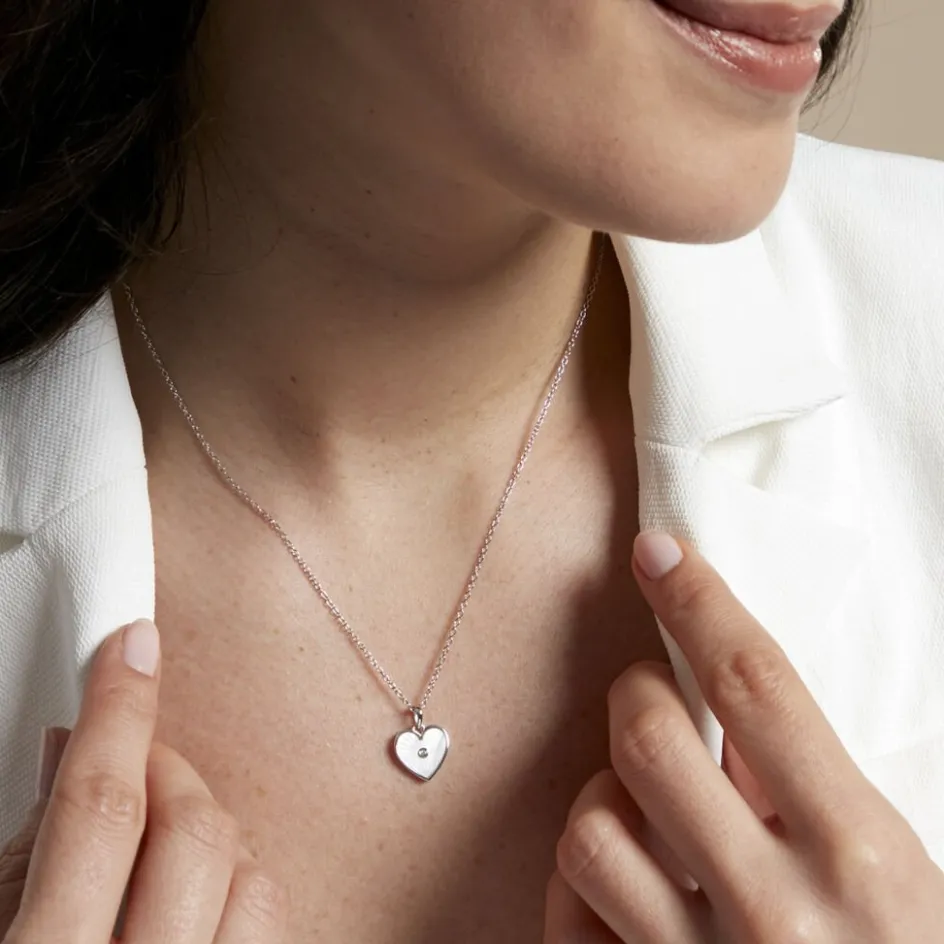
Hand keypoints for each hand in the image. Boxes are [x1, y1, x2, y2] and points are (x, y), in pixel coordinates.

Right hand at [0, 621, 285, 943]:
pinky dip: (241, 888)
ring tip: (159, 848)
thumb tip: (74, 749)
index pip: (101, 810)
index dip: (117, 712)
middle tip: (132, 766)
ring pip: (255, 876)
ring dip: (211, 839)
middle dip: (167, 775)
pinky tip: (198, 896)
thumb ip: (25, 856)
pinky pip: (274, 923)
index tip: (131, 645)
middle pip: (194, 832)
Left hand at [548, 532, 942, 942]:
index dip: (700, 602)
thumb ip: (812, 789)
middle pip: (649, 733)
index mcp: (860, 856)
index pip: (758, 685)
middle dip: (639, 692)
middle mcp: (775, 910)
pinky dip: (579, 874)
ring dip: (606, 792)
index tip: (658, 552)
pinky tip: (618, 876)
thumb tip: (722, 707)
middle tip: (655, 698)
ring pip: (592, 821)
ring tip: (644, 808)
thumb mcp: (895, 874)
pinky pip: (567, 904)